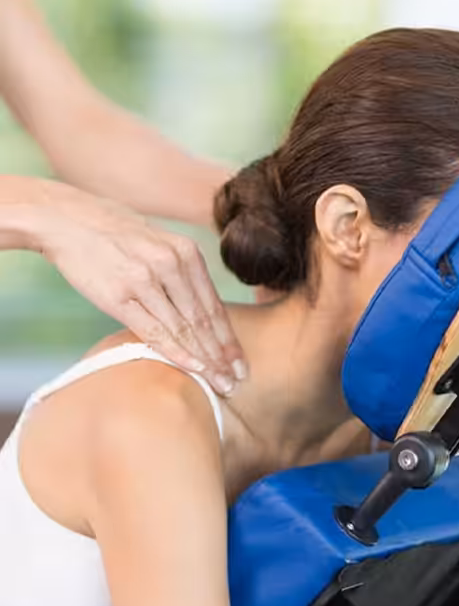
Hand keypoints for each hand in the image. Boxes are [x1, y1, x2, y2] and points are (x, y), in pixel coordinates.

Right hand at [37, 184, 245, 394]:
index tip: (241, 364)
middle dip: (222, 355)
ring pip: (184, 328)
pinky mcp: (119, 295)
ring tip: (220, 384)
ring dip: (205, 360)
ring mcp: (146, 279)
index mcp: (187, 253)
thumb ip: (182, 276)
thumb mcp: (161, 246)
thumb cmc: (119, 239)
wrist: (70, 221)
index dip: (230, 339)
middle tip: (236, 381)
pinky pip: (154, 330)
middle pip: (204, 320)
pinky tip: (194, 369)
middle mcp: (172, 264)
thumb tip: (202, 315)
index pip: (214, 305)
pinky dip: (177, 352)